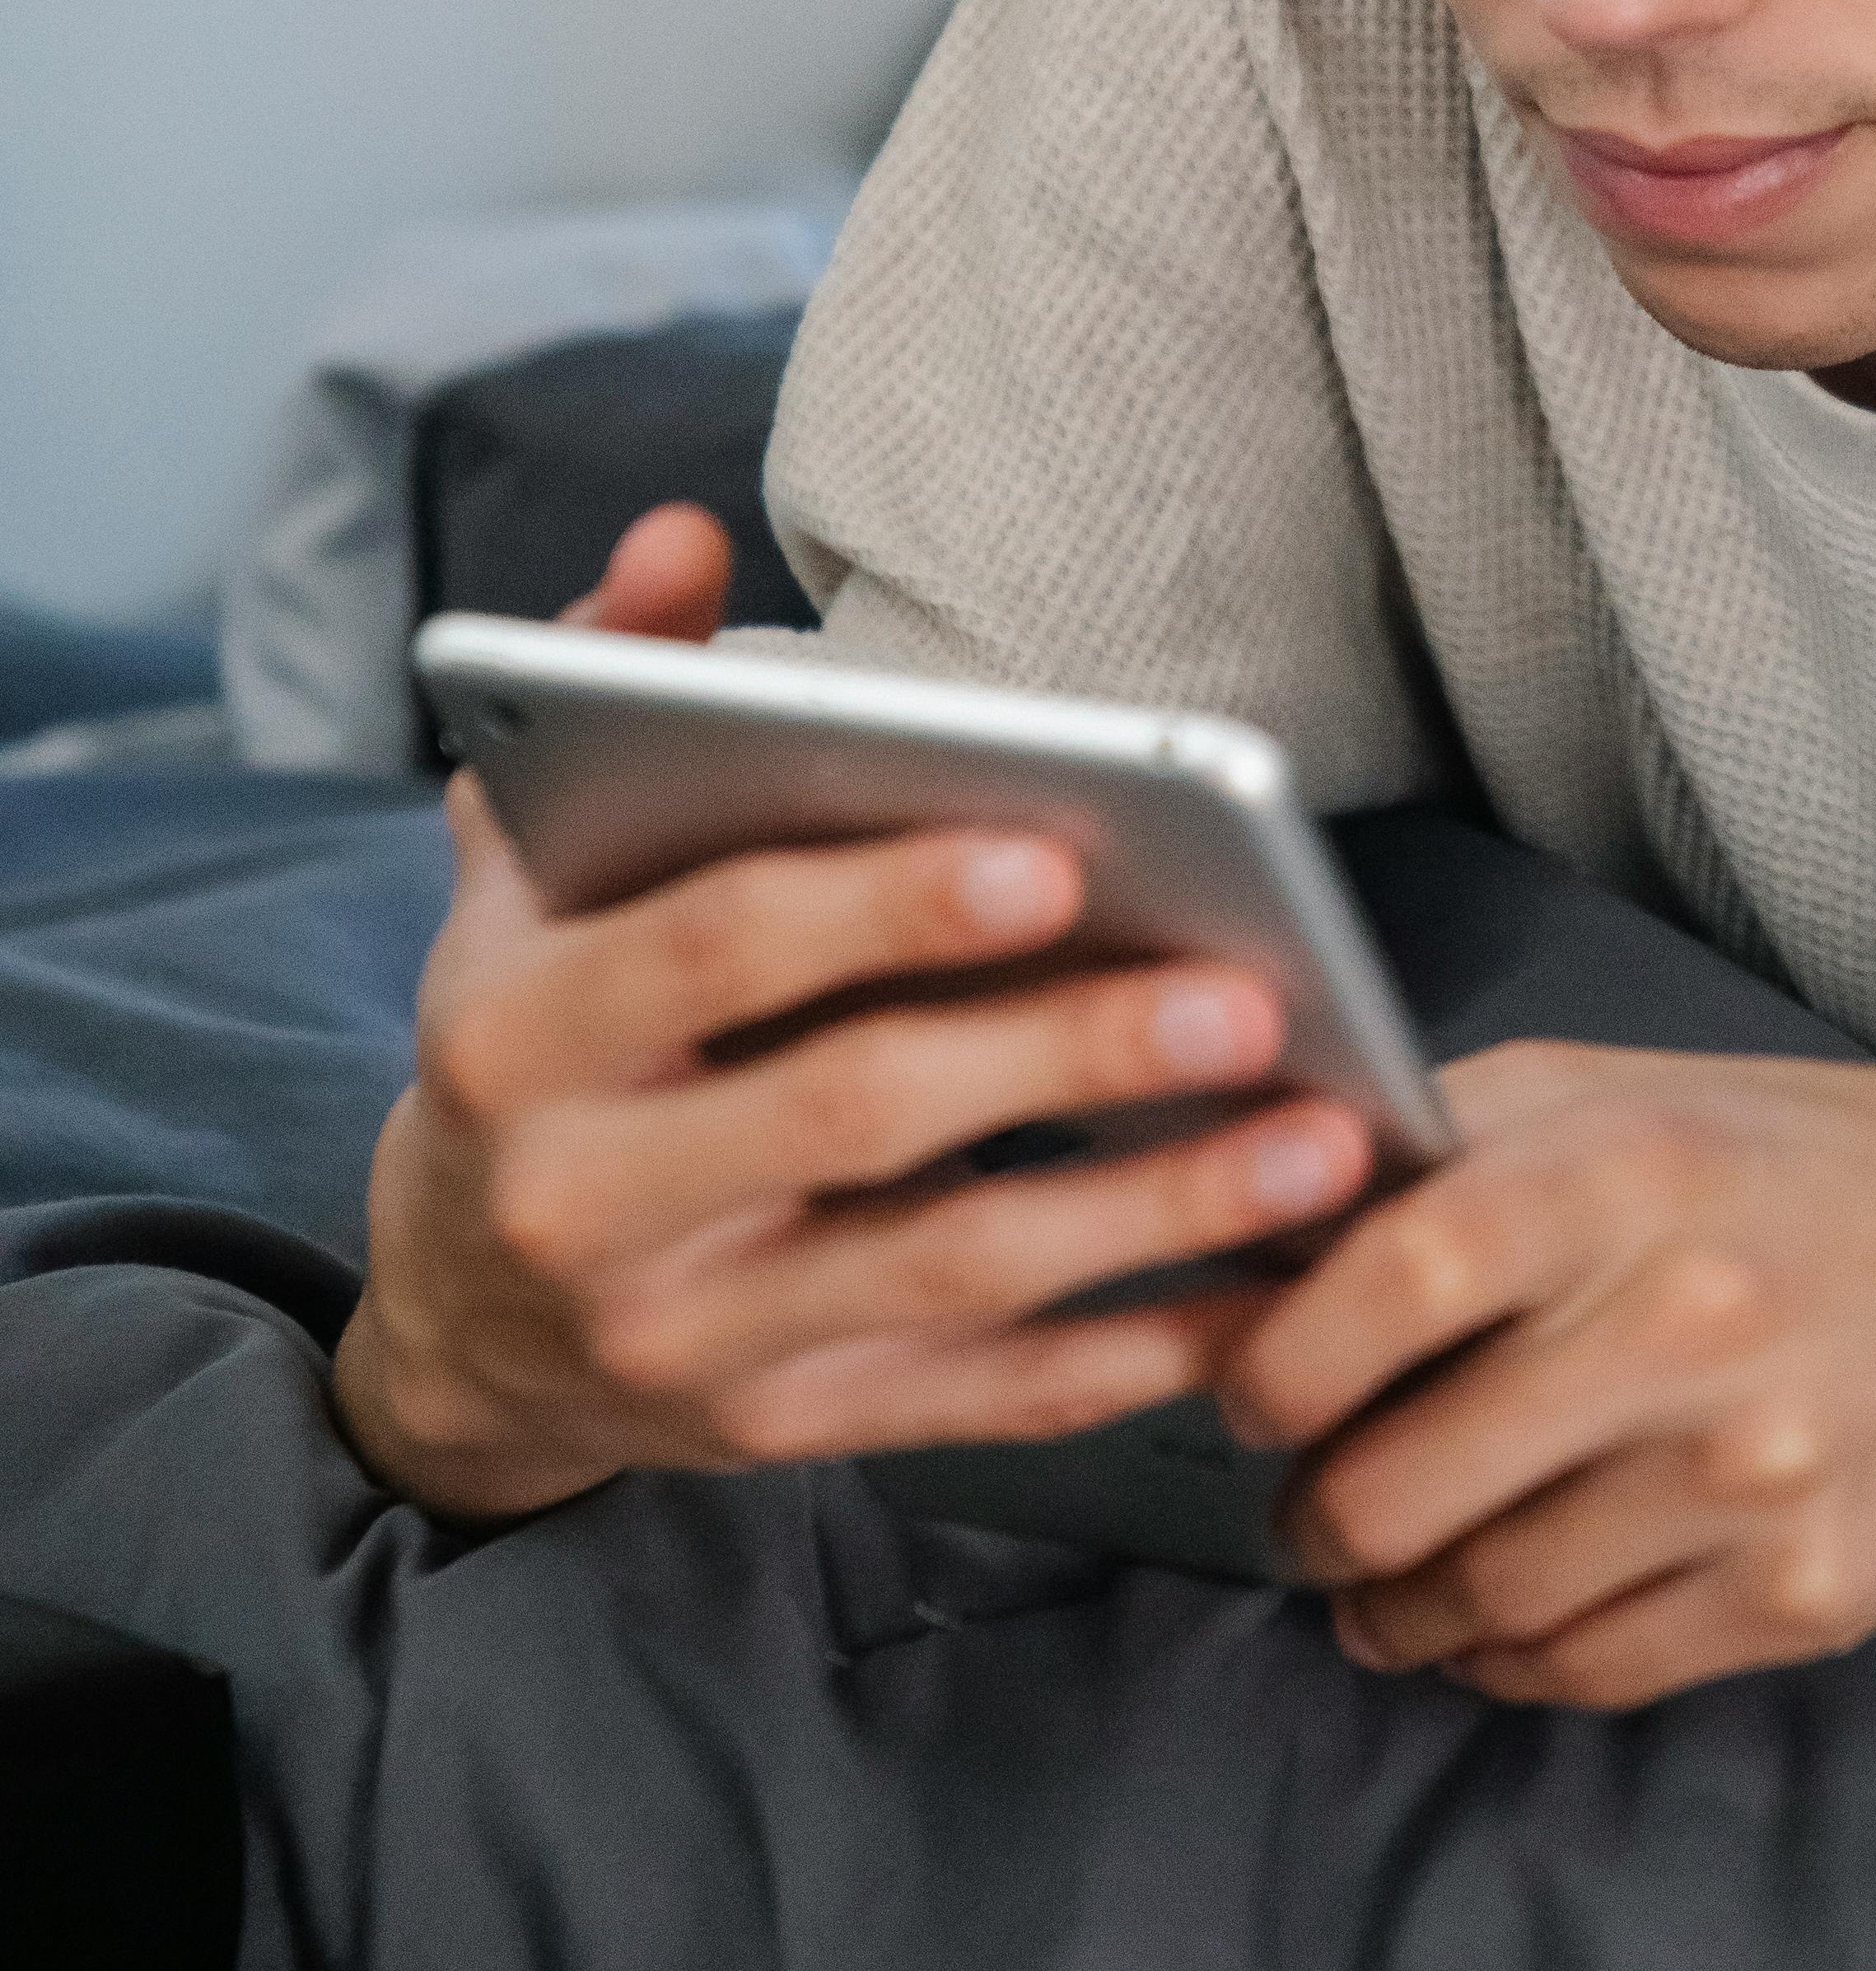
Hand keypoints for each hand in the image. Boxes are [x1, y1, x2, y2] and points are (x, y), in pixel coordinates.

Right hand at [332, 515, 1375, 1519]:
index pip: (719, 946)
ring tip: (1318, 1136)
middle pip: (858, 1112)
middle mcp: (588, 1199)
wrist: (462, 1318)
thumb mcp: (524, 856)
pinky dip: (1135, 1357)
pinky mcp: (782, 1433)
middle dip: (1065, 1052)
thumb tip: (682, 537)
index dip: (887, 901)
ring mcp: (689, 1336)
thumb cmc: (540, 1026)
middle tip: (1247, 994)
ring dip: (1151, 1212)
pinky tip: (1267, 1299)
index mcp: (519, 1029)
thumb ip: (601, 682)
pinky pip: (980, 1400)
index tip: (1059, 852)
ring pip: (950, 1273)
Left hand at [1223, 1042, 1875, 1710]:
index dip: (1283, 1359)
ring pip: (1483, 1596)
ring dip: (1392, 1607)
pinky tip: (1484, 1624)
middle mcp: (1690, 1322)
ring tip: (1376, 1581)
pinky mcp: (1806, 1595)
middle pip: (1403, 1481)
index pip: (1390, 1277)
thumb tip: (1257, 1215)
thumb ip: (1448, 1139)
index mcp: (1630, 1172)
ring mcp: (1755, 1474)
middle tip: (1306, 1508)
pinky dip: (1502, 1661)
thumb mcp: (1632, 1090)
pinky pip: (1588, 1668)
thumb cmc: (1815, 1168)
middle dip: (1314, 1516)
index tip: (1256, 1390)